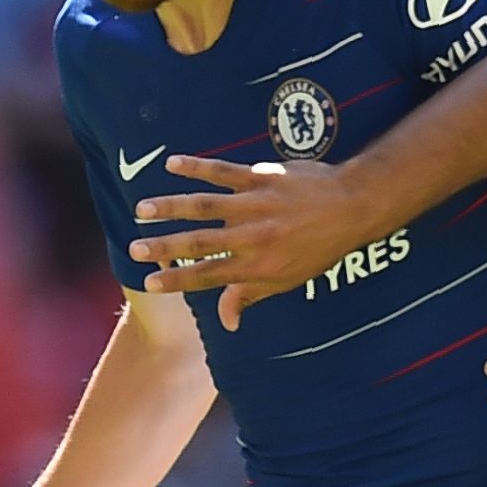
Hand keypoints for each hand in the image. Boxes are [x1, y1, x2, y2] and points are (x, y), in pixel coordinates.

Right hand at [127, 155, 369, 329]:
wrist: (352, 207)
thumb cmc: (320, 247)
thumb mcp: (288, 280)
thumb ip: (251, 296)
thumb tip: (227, 322)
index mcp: (258, 266)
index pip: (209, 276)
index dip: (177, 279)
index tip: (150, 282)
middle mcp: (253, 238)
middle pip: (200, 243)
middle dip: (164, 246)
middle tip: (134, 247)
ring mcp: (255, 206)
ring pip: (205, 206)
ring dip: (170, 207)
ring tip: (143, 209)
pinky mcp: (261, 178)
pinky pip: (223, 172)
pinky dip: (196, 168)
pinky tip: (172, 164)